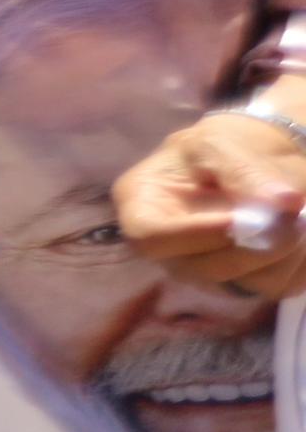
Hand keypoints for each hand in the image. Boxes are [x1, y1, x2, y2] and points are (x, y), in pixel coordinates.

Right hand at [115, 92, 305, 297]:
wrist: (249, 164)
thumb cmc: (219, 149)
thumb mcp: (220, 144)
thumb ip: (245, 172)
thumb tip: (284, 200)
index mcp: (142, 207)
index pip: (150, 237)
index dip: (196, 234)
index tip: (243, 219)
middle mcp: (167, 251)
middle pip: (204, 269)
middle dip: (256, 243)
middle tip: (295, 212)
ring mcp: (205, 274)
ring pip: (248, 283)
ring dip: (285, 250)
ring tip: (298, 213)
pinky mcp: (244, 287)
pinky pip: (277, 286)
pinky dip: (298, 260)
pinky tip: (297, 231)